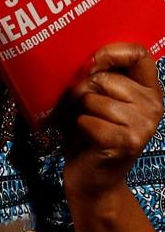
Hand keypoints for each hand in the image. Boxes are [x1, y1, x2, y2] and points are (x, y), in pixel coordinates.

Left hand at [62, 42, 162, 201]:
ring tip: (85, 128)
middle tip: (83, 112)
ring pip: (92, 99)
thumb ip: (101, 76)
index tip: (91, 63)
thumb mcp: (99, 99)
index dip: (110, 52)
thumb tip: (89, 58)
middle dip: (81, 93)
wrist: (93, 180)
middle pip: (103, 78)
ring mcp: (143, 126)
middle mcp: (153, 107)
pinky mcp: (126, 143)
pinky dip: (78, 129)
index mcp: (149, 91)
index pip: (139, 53)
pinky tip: (87, 141)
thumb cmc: (90, 134)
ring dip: (78, 113)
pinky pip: (86, 120)